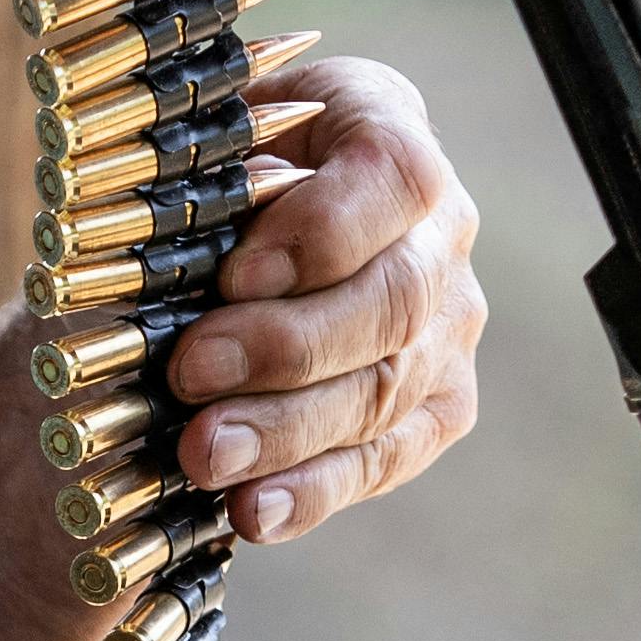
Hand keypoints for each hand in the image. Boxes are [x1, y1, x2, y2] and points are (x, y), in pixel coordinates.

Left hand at [153, 59, 488, 545]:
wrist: (223, 231)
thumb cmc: (202, 170)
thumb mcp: (195, 143)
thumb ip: (204, 175)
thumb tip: (207, 231)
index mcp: (384, 127)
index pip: (393, 176)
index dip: (322, 232)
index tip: (236, 273)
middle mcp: (439, 228)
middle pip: (393, 299)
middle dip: (286, 346)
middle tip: (192, 373)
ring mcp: (448, 324)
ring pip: (385, 388)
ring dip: (287, 431)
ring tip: (203, 456)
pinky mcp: (436, 407)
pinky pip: (384, 459)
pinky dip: (313, 491)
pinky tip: (251, 513)